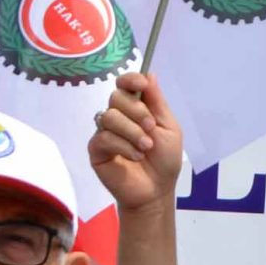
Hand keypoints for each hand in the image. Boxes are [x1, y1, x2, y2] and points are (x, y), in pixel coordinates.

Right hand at [89, 73, 184, 214]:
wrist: (156, 190)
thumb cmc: (165, 160)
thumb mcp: (169, 128)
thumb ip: (157, 102)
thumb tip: (149, 73)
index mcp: (136, 107)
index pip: (125, 84)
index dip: (130, 80)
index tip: (141, 86)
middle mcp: (118, 116)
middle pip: (116, 97)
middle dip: (137, 112)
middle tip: (151, 129)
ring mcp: (105, 131)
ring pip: (110, 116)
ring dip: (132, 132)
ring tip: (145, 147)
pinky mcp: (96, 149)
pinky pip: (104, 137)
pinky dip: (124, 146)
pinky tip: (135, 156)